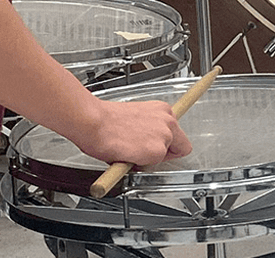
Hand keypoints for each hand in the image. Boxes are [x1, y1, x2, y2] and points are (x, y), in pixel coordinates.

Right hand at [75, 100, 191, 166]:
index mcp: (163, 109)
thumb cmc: (106, 120)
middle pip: (180, 145)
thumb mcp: (135, 117)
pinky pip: (154, 165)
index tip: (157, 145)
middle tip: (142, 152)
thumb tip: (147, 139)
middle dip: (163, 152)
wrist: (94, 122)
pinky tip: (129, 156)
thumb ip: (149, 127)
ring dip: (150, 158)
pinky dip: (142, 164)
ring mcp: (164, 136)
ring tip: (131, 151)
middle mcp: (168, 121)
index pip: (178, 132)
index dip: (168, 143)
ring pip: (166, 156)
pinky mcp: (157, 151)